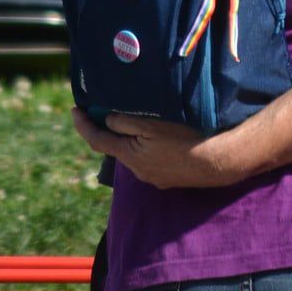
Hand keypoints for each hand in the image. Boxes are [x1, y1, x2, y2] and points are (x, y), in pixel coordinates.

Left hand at [71, 109, 242, 188]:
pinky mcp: (168, 180)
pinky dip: (148, 150)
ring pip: (135, 156)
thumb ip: (125, 122)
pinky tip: (162, 141)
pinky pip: (151, 162)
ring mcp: (154, 178)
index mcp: (130, 155)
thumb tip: (107, 120)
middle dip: (111, 132)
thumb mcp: (151, 124)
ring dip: (132, 141)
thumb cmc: (184, 138)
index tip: (74, 110)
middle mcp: (137, 171)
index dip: (83, 125)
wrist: (217, 162)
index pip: (97, 140)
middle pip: (117, 148)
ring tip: (142, 125)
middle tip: (109, 112)